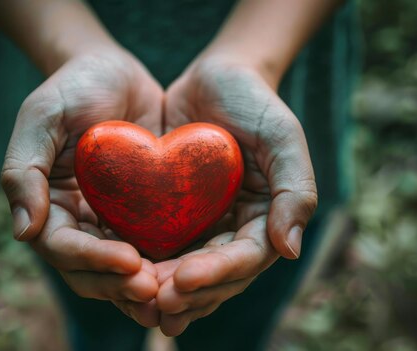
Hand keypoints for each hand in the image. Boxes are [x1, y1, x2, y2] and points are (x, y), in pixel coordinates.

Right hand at [0, 48, 162, 326]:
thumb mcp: (42, 117)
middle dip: (120, 284)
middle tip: (155, 290)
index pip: (62, 247)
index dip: (93, 260)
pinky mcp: (142, 214)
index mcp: (47, 205)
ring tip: (172, 295)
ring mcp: (109, 221)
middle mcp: (77, 221)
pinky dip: (166, 266)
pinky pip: (152, 247)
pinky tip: (193, 273)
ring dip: (143, 287)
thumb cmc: (73, 87)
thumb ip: (23, 171)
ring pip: (121, 270)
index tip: (130, 261)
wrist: (113, 71)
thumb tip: (22, 233)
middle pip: (91, 271)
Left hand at [155, 55, 317, 335]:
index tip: (182, 280)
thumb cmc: (253, 100)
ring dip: (165, 291)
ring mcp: (205, 224)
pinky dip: (146, 265)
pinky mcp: (175, 214)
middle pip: (215, 275)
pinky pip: (161, 246)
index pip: (245, 259)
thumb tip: (290, 251)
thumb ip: (294, 189)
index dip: (216, 274)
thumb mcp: (282, 135)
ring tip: (137, 303)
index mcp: (265, 219)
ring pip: (187, 270)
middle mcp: (235, 229)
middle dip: (187, 293)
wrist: (216, 77)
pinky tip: (122, 278)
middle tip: (155, 303)